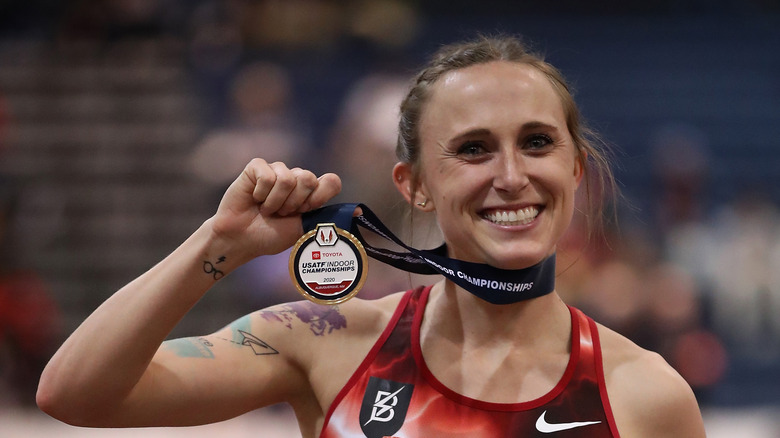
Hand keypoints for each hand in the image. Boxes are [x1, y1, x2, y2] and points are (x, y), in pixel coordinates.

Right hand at [211, 159, 341, 259]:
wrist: (241, 240)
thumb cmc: (271, 236)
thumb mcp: (304, 229)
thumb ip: (329, 218)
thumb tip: (359, 211)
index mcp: (311, 191)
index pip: (331, 181)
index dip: (319, 198)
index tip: (304, 212)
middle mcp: (296, 178)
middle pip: (309, 179)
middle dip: (294, 203)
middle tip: (280, 214)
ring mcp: (277, 170)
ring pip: (288, 178)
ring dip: (276, 202)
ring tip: (266, 209)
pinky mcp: (257, 167)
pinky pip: (268, 175)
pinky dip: (261, 194)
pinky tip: (254, 199)